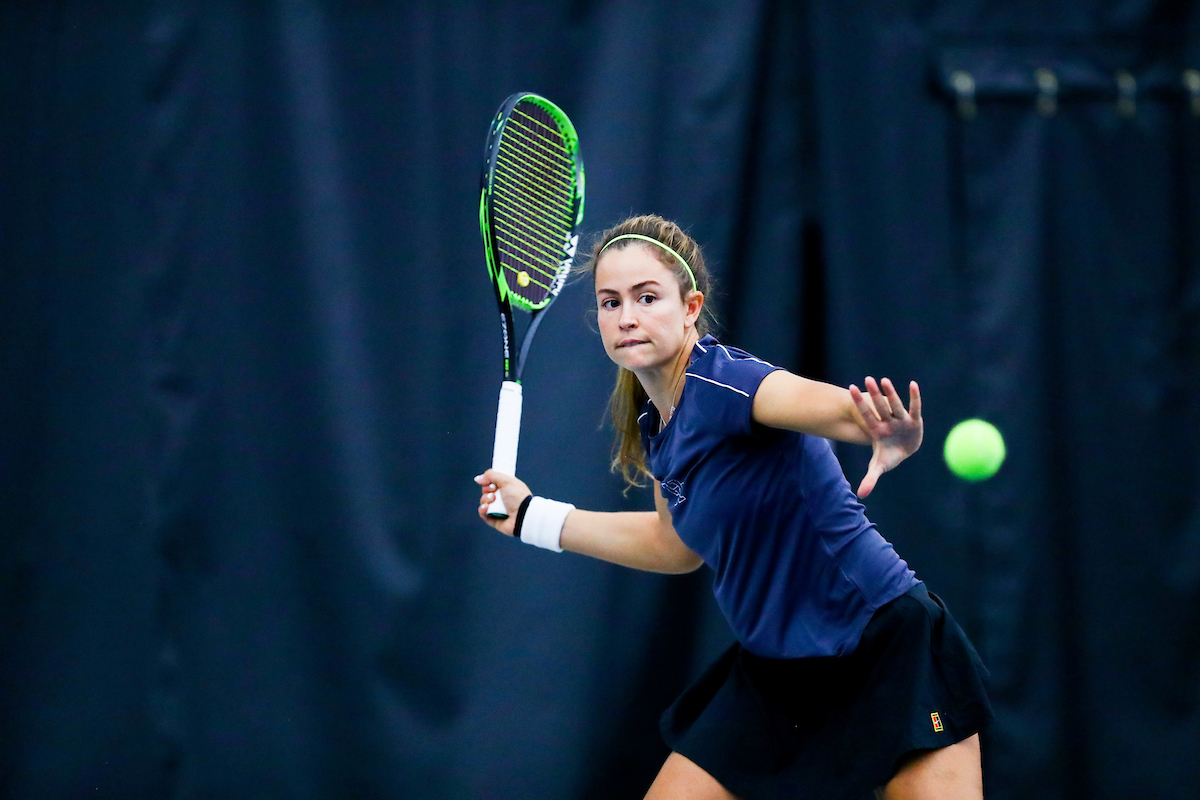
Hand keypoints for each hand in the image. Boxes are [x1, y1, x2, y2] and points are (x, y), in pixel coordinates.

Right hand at [474, 469, 531, 535]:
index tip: (491, 482)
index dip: (489, 481)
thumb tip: (478, 478)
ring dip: (485, 499)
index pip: (492, 482)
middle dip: (487, 490)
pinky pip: (483, 513)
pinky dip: (482, 509)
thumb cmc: (518, 497)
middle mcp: (502, 498)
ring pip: (483, 501)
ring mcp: (497, 509)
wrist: (523, 515)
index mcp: (507, 488)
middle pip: (486, 491)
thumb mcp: (506, 481)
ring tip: (493, 500)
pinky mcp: (493, 519)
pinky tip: (486, 507)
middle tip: (494, 491)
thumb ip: (491, 475)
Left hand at [848, 376, 922, 498]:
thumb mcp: (879, 466)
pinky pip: (915, 407)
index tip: (852, 389)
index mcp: (877, 431)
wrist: (903, 450)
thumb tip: (861, 495)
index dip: (860, 403)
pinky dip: (914, 397)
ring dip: (891, 393)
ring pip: (895, 405)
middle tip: (867, 379)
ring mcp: (901, 420)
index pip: (867, 415)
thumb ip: (870, 478)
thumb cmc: (888, 455)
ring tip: (884, 380)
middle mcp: (888, 422)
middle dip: (875, 394)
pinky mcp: (915, 421)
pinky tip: (913, 385)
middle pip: (880, 407)